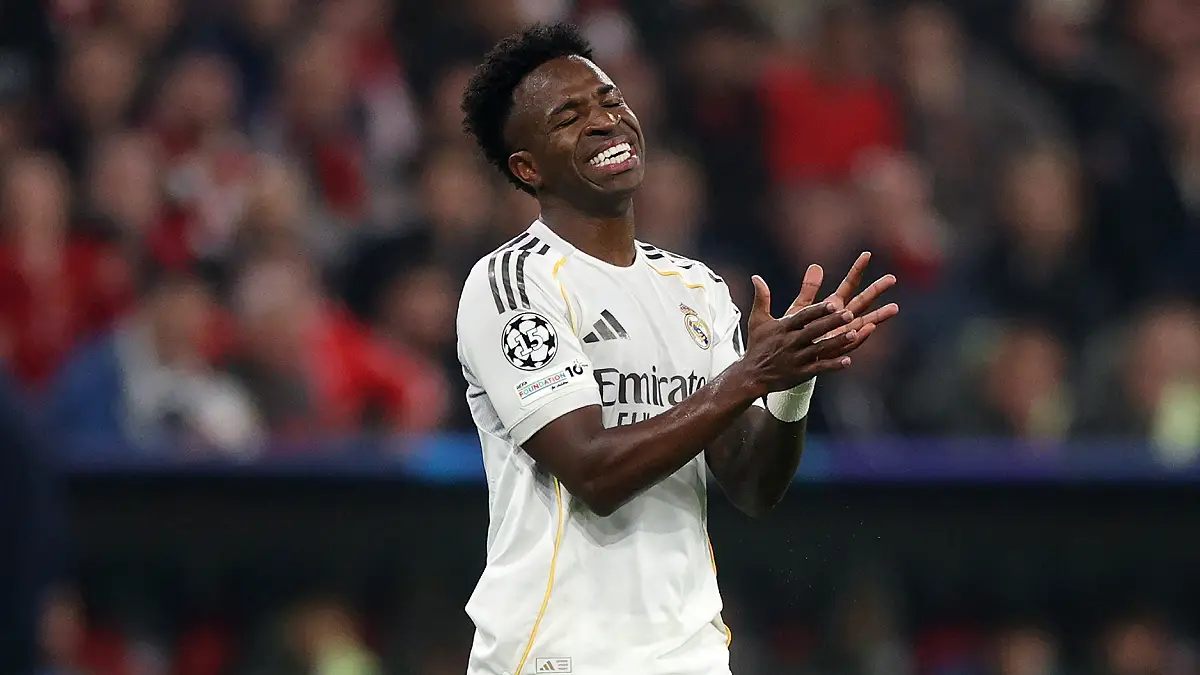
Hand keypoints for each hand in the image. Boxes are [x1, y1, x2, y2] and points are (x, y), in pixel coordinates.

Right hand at [738, 276, 857, 396]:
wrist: (751, 375)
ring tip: (854, 334)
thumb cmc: (758, 345)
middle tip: (849, 314)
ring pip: (820, 349)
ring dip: (837, 342)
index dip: (817, 310)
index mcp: (783, 328)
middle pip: (814, 331)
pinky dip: (833, 365)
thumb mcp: (758, 320)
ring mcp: (797, 359)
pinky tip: (848, 361)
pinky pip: (819, 369)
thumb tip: (756, 277)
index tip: (832, 303)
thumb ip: (762, 298)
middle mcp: (791, 342)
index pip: (802, 316)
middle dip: (832, 323)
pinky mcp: (801, 373)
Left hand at [787, 251, 898, 351]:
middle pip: (863, 301)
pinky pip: (852, 341)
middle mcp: (843, 318)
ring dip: (879, 315)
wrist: (790, 357)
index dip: (857, 270)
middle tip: (892, 278)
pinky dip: (861, 335)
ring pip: (865, 322)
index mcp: (834, 305)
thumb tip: (816, 266)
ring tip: (894, 308)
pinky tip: (870, 327)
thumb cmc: (795, 332)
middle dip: (877, 290)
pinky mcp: (839, 348)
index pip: (849, 284)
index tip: (867, 254)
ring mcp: (843, 334)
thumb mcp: (800, 309)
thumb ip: (809, 290)